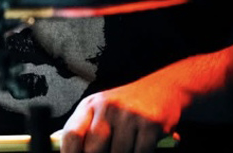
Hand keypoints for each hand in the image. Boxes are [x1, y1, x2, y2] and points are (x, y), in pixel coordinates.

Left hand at [59, 79, 187, 152]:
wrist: (163, 86)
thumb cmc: (127, 104)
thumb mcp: (101, 109)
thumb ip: (85, 129)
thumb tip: (69, 152)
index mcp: (90, 105)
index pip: (72, 135)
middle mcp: (108, 108)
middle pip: (93, 150)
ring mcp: (130, 115)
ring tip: (125, 149)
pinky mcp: (151, 124)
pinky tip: (138, 149)